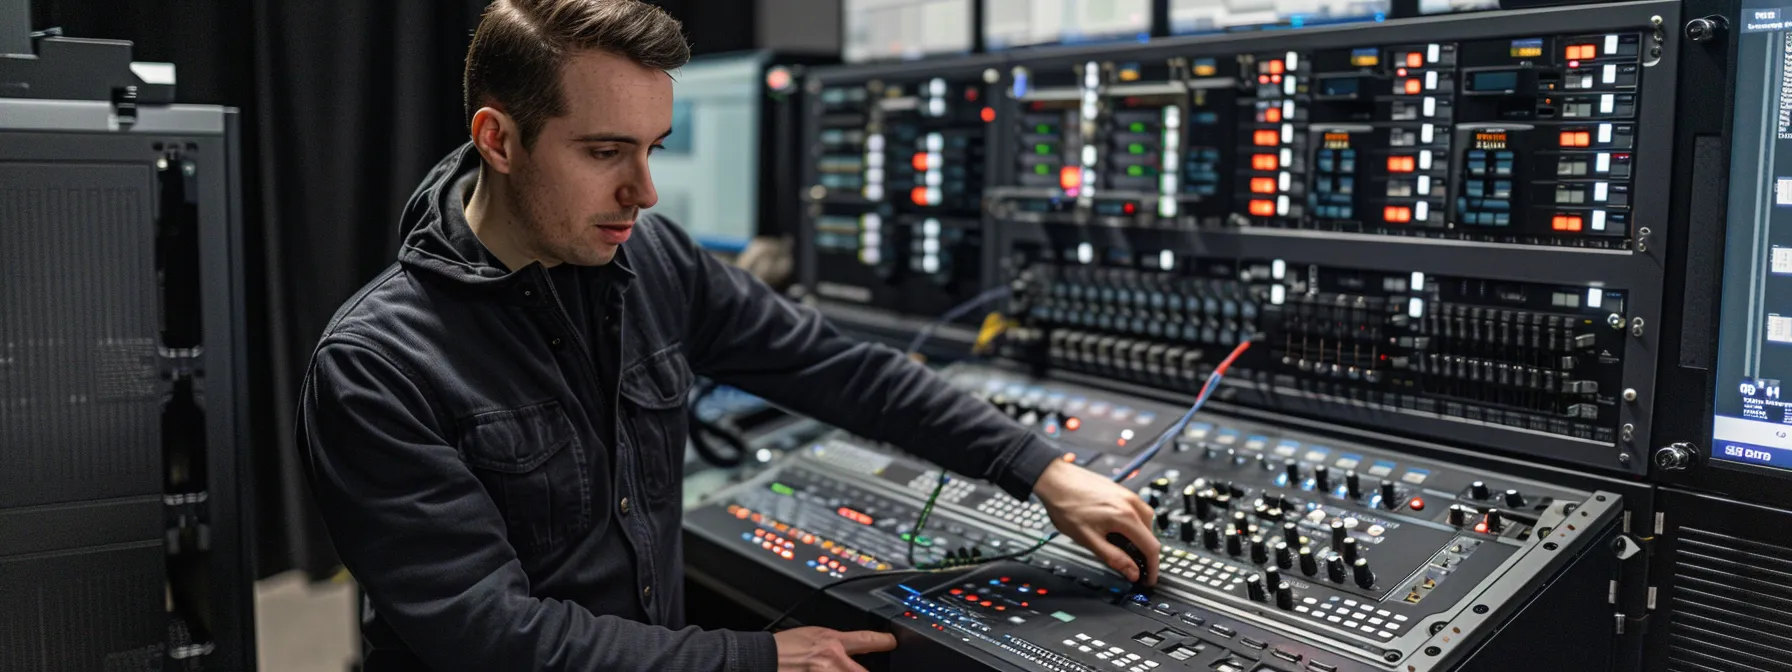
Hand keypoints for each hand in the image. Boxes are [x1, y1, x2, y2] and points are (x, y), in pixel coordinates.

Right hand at [773, 626, 896, 671]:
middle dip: (864, 670)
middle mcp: (833, 662)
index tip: (892, 642)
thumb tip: (856, 646)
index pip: (867, 641)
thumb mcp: (814, 634)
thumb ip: (837, 642)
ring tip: (836, 668)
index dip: (884, 641)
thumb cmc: (784, 648)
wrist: (764, 659)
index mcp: (832, 644)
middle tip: (860, 667)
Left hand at [1032, 459, 1159, 585]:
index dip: (1153, 568)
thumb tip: (1132, 572)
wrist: (1055, 479)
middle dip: (1145, 554)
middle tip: (1133, 568)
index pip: (1151, 547)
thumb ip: (1113, 558)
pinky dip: (1135, 525)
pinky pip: (1137, 511)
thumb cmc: (1066, 505)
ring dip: (1140, 539)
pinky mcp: (1122, 491)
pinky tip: (1119, 530)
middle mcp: (1131, 503)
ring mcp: (1128, 495)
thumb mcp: (1088, 539)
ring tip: (1124, 549)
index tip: (1149, 579)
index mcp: (1126, 517)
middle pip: (1151, 535)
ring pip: (1146, 522)